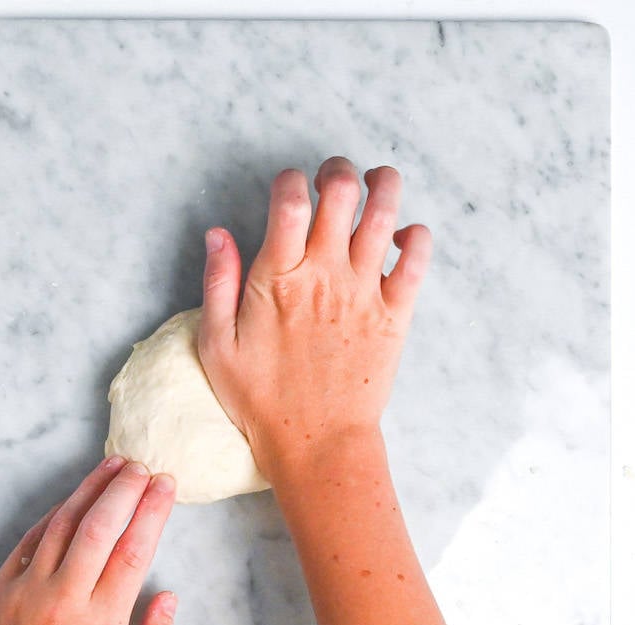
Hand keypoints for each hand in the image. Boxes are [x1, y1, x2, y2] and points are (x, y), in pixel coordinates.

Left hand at [0, 456, 177, 624]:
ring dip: (91, 489)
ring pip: (62, 524)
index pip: (132, 552)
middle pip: (99, 527)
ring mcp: (23, 593)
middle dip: (126, 489)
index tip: (166, 486)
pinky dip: (58, 513)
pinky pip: (32, 540)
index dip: (152, 512)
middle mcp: (58, 604)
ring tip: (116, 466)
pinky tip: (78, 498)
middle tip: (145, 467)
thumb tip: (167, 598)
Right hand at [197, 156, 432, 478]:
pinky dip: (417, 236)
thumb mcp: (216, 344)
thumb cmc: (261, 400)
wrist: (316, 443)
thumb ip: (218, 283)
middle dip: (337, 171)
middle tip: (332, 181)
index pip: (290, 199)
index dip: (289, 179)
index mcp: (278, 277)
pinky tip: (403, 237)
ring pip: (385, 212)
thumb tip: (218, 233)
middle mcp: (325, 274)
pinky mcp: (395, 314)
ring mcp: (364, 291)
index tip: (287, 189)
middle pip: (342, 191)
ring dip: (383, 185)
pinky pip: (418, 258)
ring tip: (376, 184)